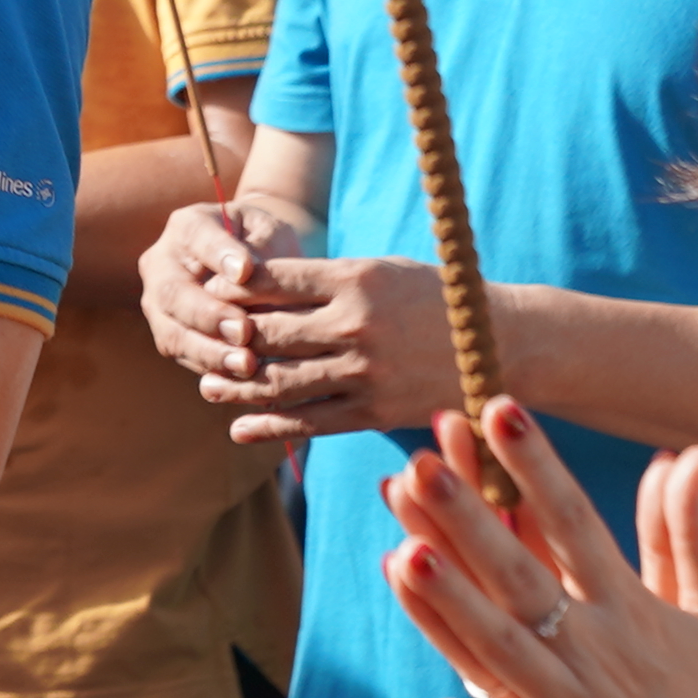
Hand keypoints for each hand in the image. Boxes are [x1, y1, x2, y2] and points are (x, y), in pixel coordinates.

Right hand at [145, 198, 278, 382]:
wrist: (255, 267)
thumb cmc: (266, 244)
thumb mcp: (270, 233)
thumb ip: (263, 251)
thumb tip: (249, 278)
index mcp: (187, 227)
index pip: (199, 238)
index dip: (219, 255)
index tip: (246, 270)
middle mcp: (162, 265)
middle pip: (174, 293)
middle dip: (209, 316)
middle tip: (244, 331)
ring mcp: (160, 305)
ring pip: (173, 334)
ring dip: (209, 353)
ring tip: (247, 365)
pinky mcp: (171, 337)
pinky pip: (186, 359)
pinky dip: (214, 372)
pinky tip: (244, 381)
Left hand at [150, 210, 453, 441]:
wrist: (502, 345)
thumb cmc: (434, 298)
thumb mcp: (381, 271)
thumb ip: (324, 280)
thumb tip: (253, 285)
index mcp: (356, 279)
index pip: (274, 282)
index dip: (233, 288)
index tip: (207, 291)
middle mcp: (357, 325)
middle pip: (269, 334)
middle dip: (226, 338)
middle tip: (195, 340)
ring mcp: (366, 372)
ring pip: (282, 382)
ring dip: (237, 386)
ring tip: (208, 385)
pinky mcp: (376, 411)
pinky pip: (311, 421)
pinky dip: (269, 426)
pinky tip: (240, 427)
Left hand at [385, 397, 697, 697]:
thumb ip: (690, 532)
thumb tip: (689, 452)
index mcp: (630, 608)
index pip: (574, 522)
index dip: (537, 466)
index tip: (499, 409)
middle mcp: (597, 652)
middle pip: (522, 575)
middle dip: (470, 521)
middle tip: (420, 467)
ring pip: (503, 651)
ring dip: (454, 607)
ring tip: (404, 556)